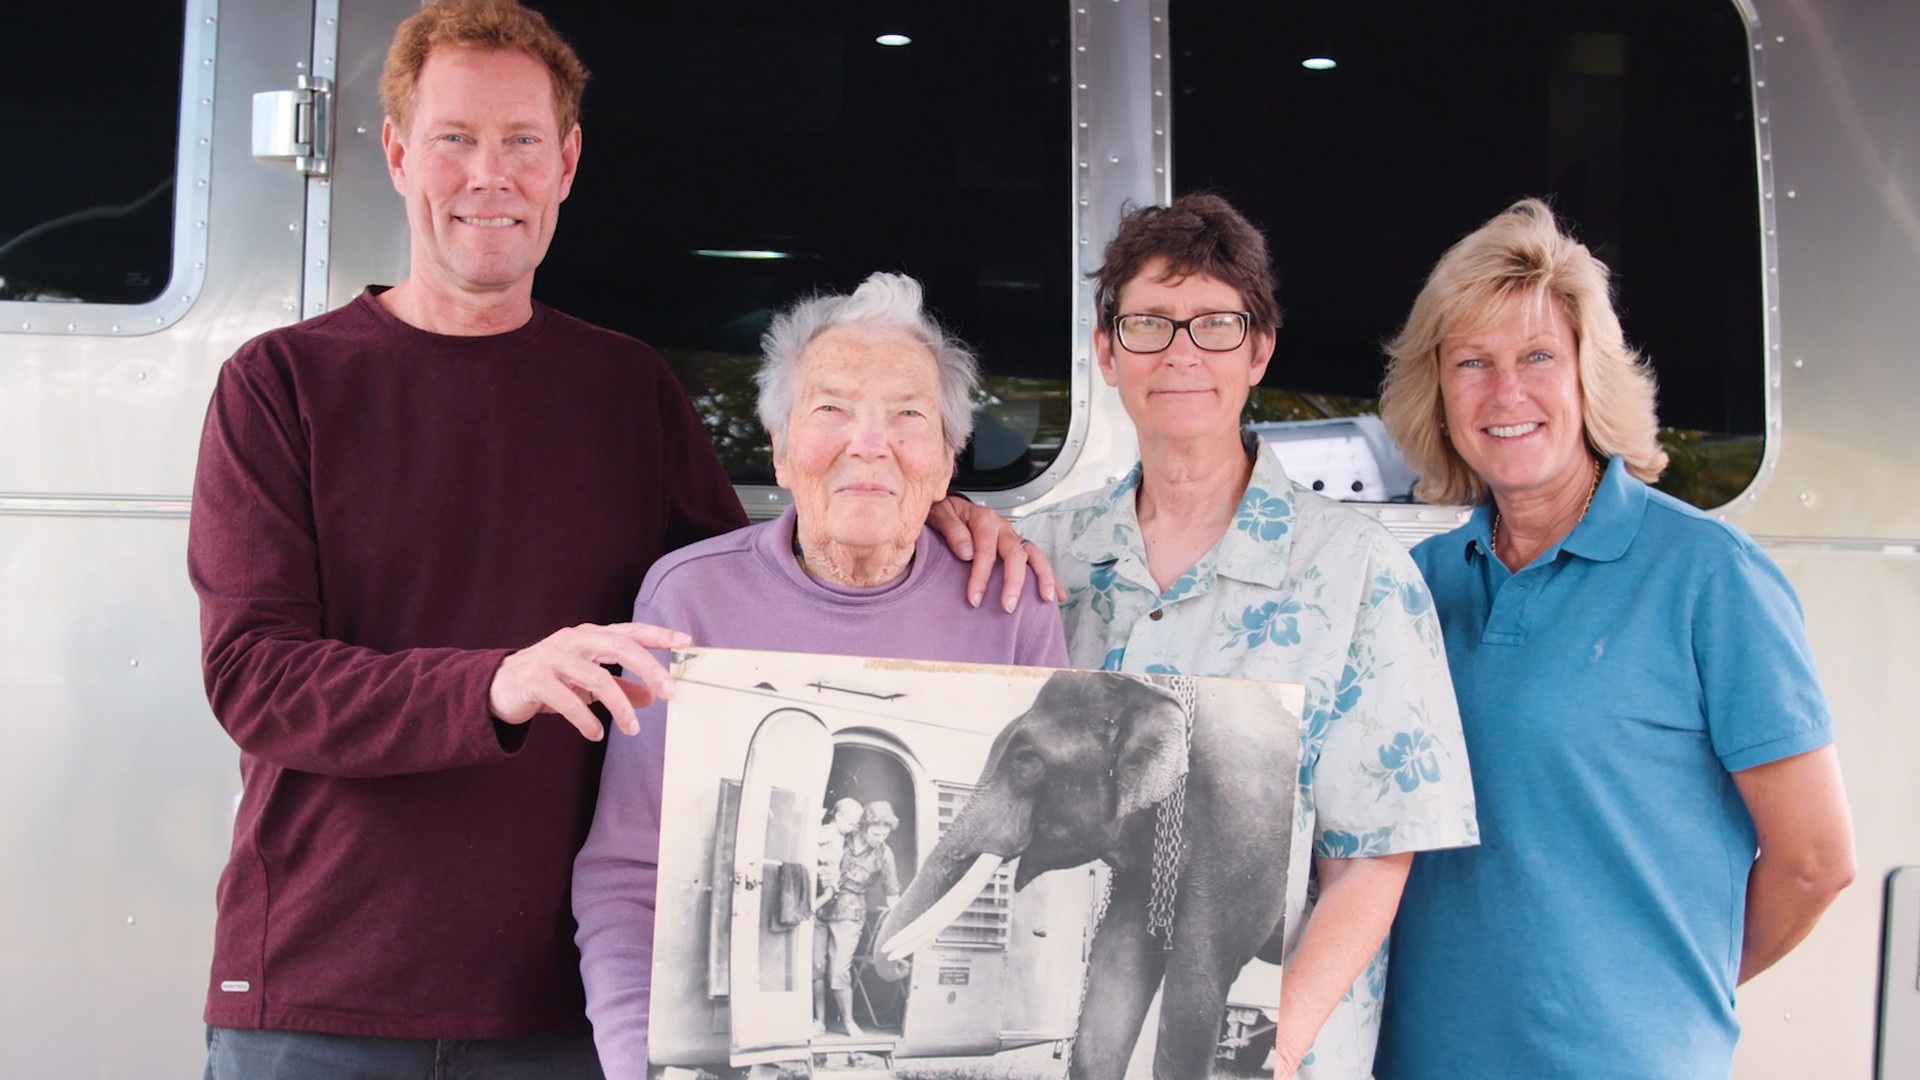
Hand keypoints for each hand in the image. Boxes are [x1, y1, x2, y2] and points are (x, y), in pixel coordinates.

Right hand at [487, 622, 692, 740]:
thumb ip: (620, 687)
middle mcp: (573, 640)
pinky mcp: (535, 679)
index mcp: (588, 636)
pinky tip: (596, 734)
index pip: (629, 631)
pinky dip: (586, 720)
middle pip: (619, 647)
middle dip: (649, 668)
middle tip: (670, 692)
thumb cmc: (548, 681)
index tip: (686, 643)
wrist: (496, 687)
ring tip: (632, 729)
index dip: (658, 635)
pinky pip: (568, 701)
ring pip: (597, 678)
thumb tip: (653, 697)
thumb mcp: (586, 683)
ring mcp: (552, 657)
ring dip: (620, 707)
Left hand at [926, 495, 1060, 609]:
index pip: (986, 550)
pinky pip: (1036, 560)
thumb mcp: (940, 514)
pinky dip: (1049, 577)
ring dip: (1042, 577)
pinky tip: (1057, 594)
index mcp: (984, 519)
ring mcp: (1012, 536)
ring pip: (1033, 555)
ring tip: (1046, 599)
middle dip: (1014, 582)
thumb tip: (967, 552)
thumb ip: (952, 530)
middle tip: (1008, 606)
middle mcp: (1002, 527)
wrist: (946, 507)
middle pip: (1015, 554)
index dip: (981, 576)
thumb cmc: (943, 514)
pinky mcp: (1017, 545)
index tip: (974, 599)